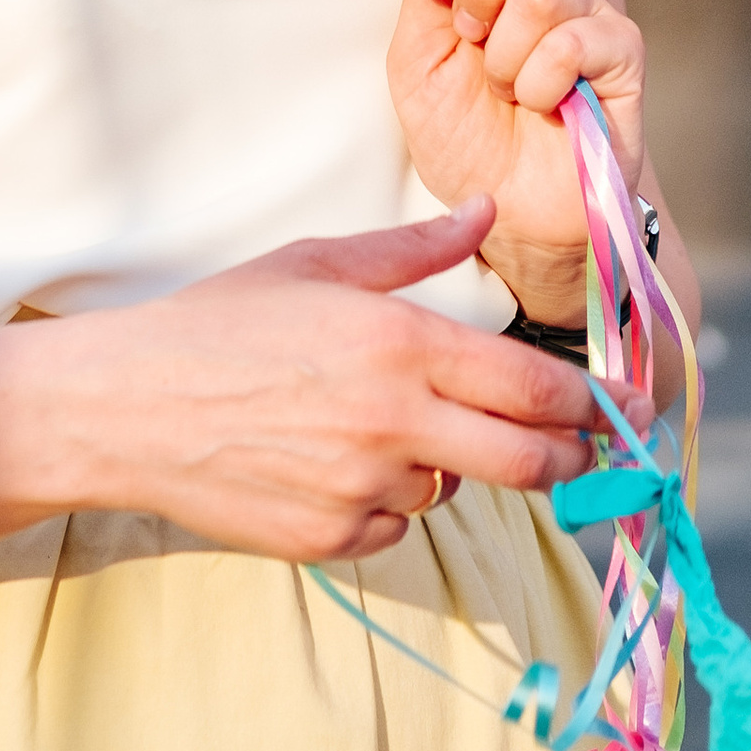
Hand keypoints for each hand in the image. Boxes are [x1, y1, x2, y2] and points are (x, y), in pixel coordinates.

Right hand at [51, 199, 595, 562]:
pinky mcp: (330, 541)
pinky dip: (388, 503)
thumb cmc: (221, 323)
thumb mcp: (318, 263)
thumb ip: (416, 248)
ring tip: (387, 429)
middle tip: (576, 449)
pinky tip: (337, 464)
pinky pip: (396, 529)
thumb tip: (486, 209)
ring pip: (453, 491)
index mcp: (400, 343)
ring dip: (449, 468)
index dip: (593, 405)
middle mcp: (393, 423)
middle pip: (530, 461)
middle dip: (568, 458)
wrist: (126, 407)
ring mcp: (362, 491)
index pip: (535, 388)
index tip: (624, 410)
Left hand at [389, 0, 647, 327]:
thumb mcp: (418, 58)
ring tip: (509, 90)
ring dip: (504, 55)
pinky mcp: (623, 57)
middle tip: (472, 37)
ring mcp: (592, 15)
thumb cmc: (463, 139)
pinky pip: (573, 42)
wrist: (506, 216)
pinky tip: (544, 107)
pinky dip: (539, 83)